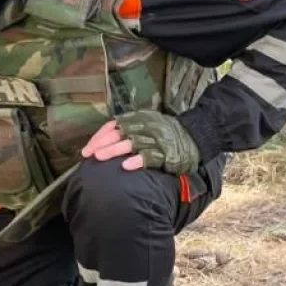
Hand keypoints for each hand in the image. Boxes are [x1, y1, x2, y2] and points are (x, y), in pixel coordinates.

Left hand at [81, 113, 200, 174]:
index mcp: (140, 119)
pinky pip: (150, 157)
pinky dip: (137, 161)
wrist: (197, 136)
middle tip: (88, 154)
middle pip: (119, 133)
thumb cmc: (168, 133)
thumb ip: (130, 129)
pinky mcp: (167, 154)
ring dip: (113, 151)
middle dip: (101, 143)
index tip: (88, 147)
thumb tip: (106, 139)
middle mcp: (146, 127)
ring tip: (99, 158)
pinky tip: (125, 167)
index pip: (115, 124)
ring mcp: (156, 140)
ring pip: (131, 144)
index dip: (100, 135)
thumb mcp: (149, 124)